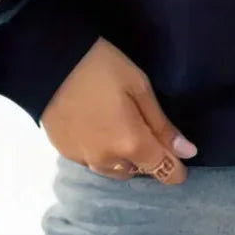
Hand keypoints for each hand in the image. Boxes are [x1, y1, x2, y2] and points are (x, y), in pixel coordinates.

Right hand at [40, 37, 197, 183]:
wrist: (48, 62)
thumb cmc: (101, 67)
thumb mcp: (139, 87)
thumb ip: (162, 125)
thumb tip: (187, 152)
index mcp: (131, 144)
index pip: (164, 172)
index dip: (176, 166)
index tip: (179, 152)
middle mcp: (107, 160)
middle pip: (139, 171)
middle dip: (148, 157)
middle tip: (145, 126)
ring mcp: (83, 159)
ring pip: (114, 170)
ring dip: (124, 158)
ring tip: (121, 128)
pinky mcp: (65, 152)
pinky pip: (93, 162)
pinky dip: (102, 151)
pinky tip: (99, 128)